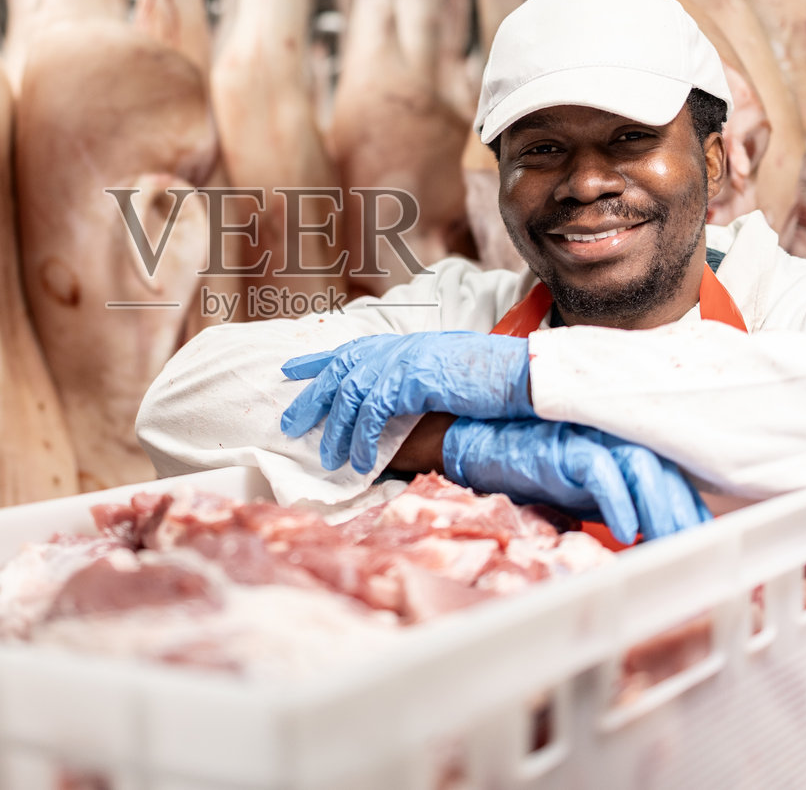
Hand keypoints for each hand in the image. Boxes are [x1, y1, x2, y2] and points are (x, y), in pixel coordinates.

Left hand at [280, 332, 534, 472]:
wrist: (516, 374)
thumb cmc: (485, 378)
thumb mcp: (440, 372)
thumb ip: (411, 380)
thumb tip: (389, 405)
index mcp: (401, 345)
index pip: (348, 350)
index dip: (316, 360)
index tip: (289, 370)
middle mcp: (397, 348)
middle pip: (339, 371)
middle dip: (312, 399)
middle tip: (289, 424)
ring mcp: (403, 360)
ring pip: (352, 397)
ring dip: (338, 432)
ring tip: (329, 459)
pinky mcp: (411, 379)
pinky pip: (375, 413)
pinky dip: (364, 439)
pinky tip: (360, 460)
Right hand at [443, 417, 711, 543]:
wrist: (468, 441)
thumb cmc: (521, 466)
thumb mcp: (575, 492)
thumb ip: (609, 504)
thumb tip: (643, 542)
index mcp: (619, 449)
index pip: (670, 476)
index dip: (691, 509)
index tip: (708, 546)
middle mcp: (609, 438)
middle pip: (666, 471)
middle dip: (686, 515)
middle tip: (702, 555)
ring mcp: (586, 436)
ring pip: (642, 467)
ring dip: (660, 510)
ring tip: (670, 545)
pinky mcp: (559, 443)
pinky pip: (597, 468)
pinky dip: (614, 500)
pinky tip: (623, 530)